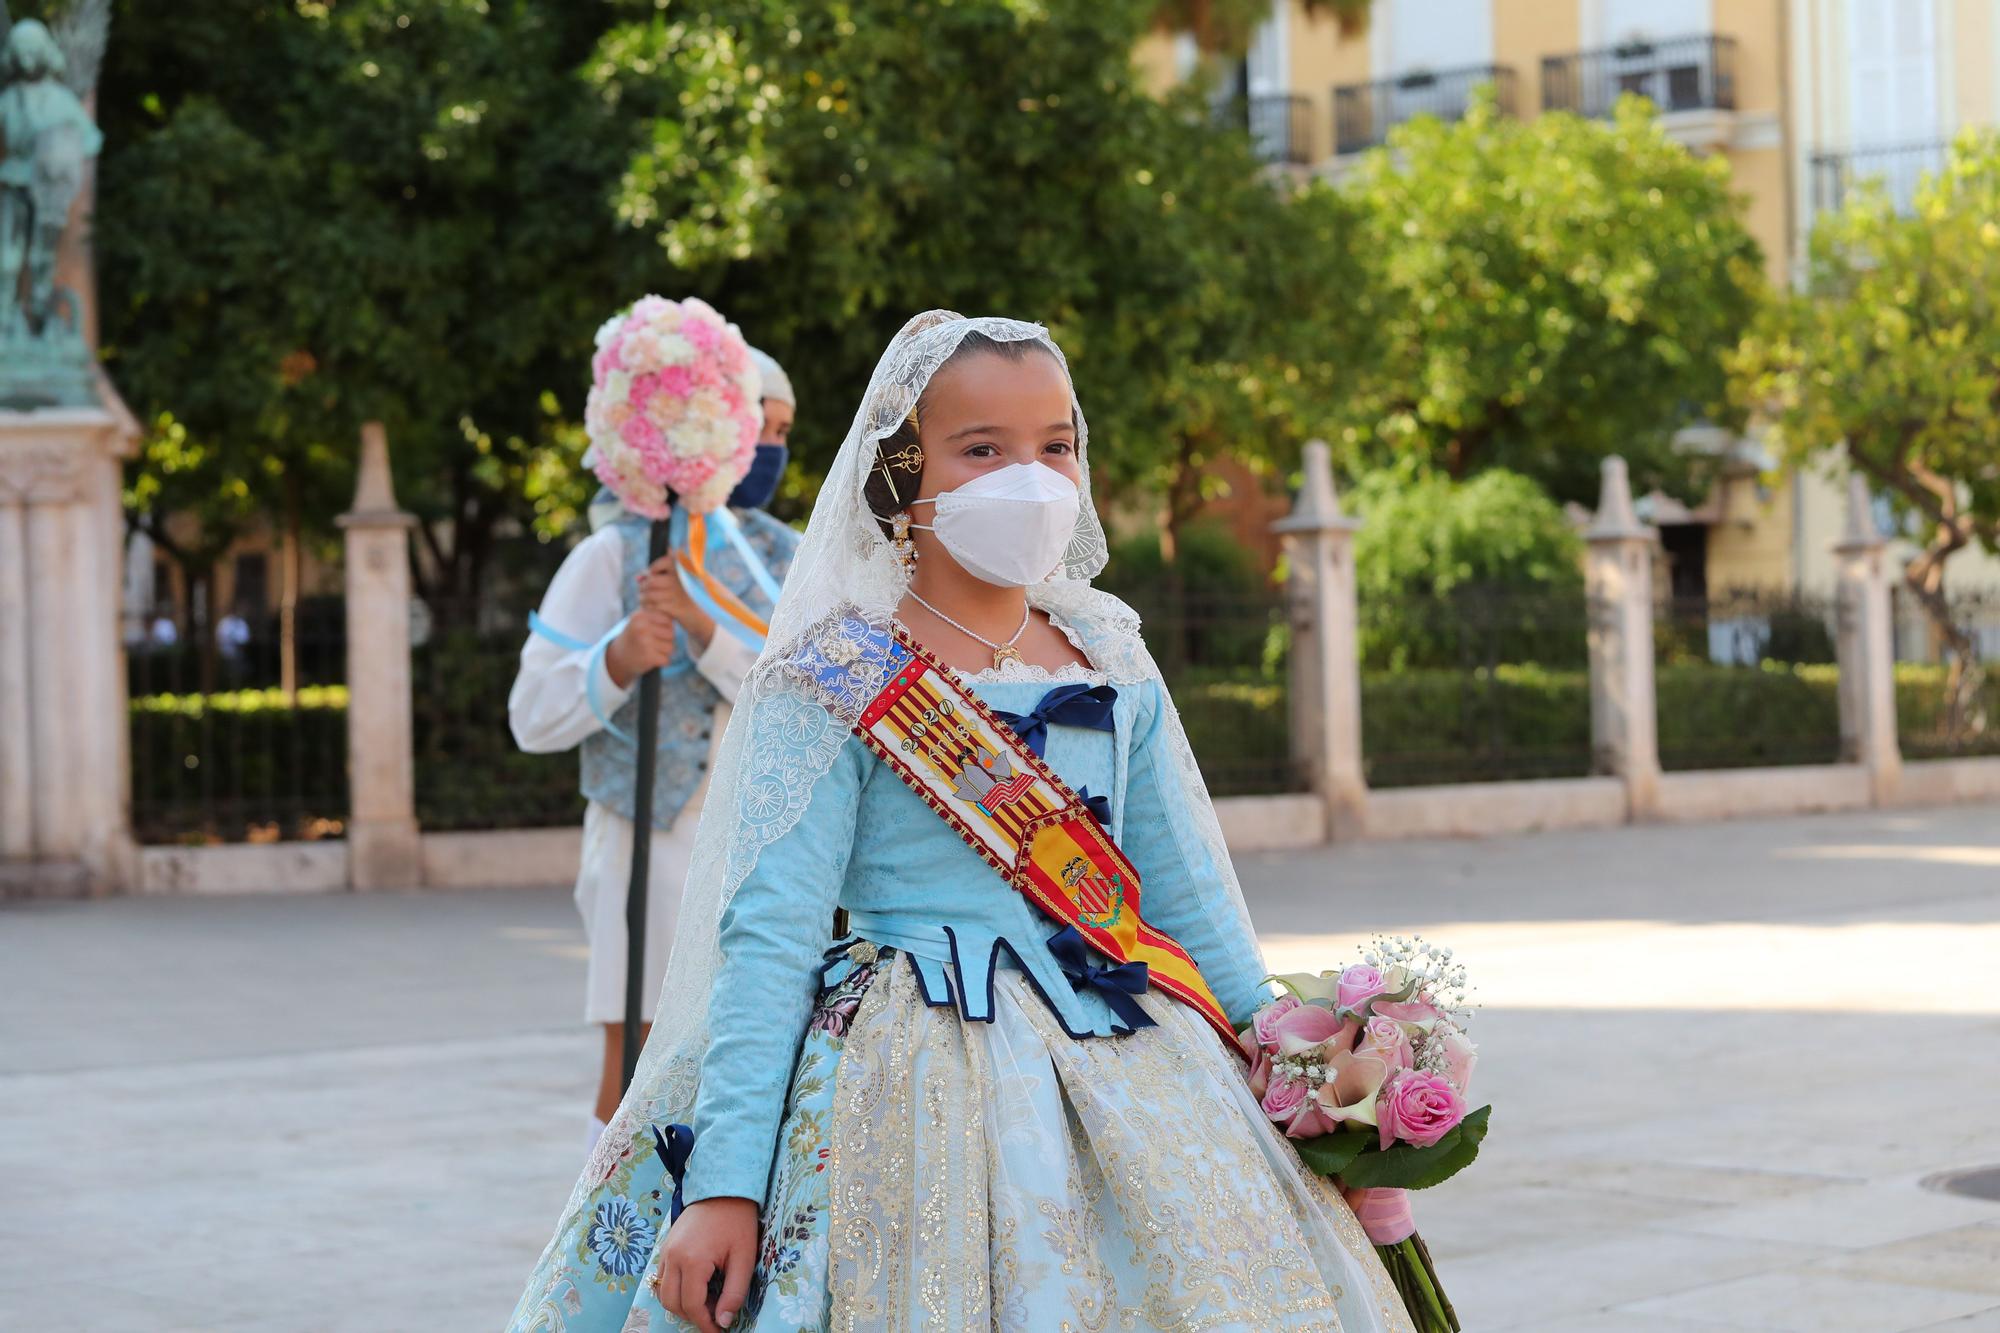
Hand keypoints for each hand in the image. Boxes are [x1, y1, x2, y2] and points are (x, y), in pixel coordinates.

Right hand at [604, 609, 678, 688]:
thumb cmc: (635, 637)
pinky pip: (666, 659)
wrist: (618, 658)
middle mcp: (642, 627)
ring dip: (664, 651)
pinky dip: (661, 661)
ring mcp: (644, 642)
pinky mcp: (647, 658)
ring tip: (651, 650)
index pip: (668, 619)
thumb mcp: (641, 620)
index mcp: (641, 615)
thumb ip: (657, 614)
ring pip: (671, 647)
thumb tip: (676, 612)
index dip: (665, 627)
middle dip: (666, 640)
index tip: (654, 632)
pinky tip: (650, 659)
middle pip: (671, 633)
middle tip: (652, 643)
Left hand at [638, 555, 716, 652]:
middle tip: (643, 592)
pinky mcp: (676, 607)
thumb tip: (639, 577)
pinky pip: (654, 606)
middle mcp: (682, 579)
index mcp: (686, 568)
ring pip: (650, 594)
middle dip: (644, 587)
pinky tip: (652, 609)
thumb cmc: (689, 597)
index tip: (653, 577)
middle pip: (651, 581)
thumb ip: (660, 576)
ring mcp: (679, 593)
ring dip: (644, 599)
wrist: (705, 616)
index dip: (653, 570)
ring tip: (645, 601)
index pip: (662, 562)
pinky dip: (650, 608)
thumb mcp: (680, 582)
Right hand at [655, 1196, 758, 1330]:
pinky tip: (696, 1287)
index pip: (692, 1306)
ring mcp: (665, 1251)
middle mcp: (672, 1257)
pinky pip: (661, 1278)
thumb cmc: (737, 1222)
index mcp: (692, 1260)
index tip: (719, 1330)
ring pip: (663, 1293)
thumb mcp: (744, 1258)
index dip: (705, 1324)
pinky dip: (675, 1289)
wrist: (723, 1189)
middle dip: (693, 1316)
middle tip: (715, 1316)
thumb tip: (723, 1321)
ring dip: (682, 1304)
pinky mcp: (665, 1247)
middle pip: (673, 1303)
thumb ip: (734, 1292)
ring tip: (707, 1302)